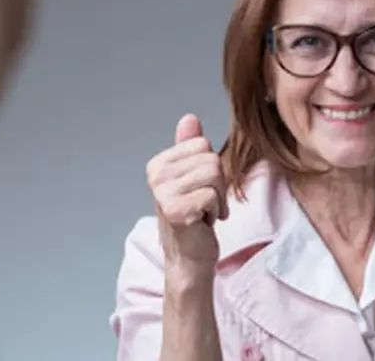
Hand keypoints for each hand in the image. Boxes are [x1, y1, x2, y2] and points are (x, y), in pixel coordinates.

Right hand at [146, 114, 228, 278]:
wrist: (190, 257)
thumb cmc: (195, 217)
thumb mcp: (194, 177)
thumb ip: (190, 147)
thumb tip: (189, 117)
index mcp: (158, 164)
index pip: (202, 144)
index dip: (211, 168)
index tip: (199, 189)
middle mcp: (156, 175)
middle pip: (210, 158)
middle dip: (218, 184)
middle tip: (204, 205)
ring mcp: (163, 193)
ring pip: (214, 174)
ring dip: (218, 198)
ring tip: (204, 212)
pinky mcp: (175, 210)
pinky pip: (213, 195)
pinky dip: (216, 211)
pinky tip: (203, 223)